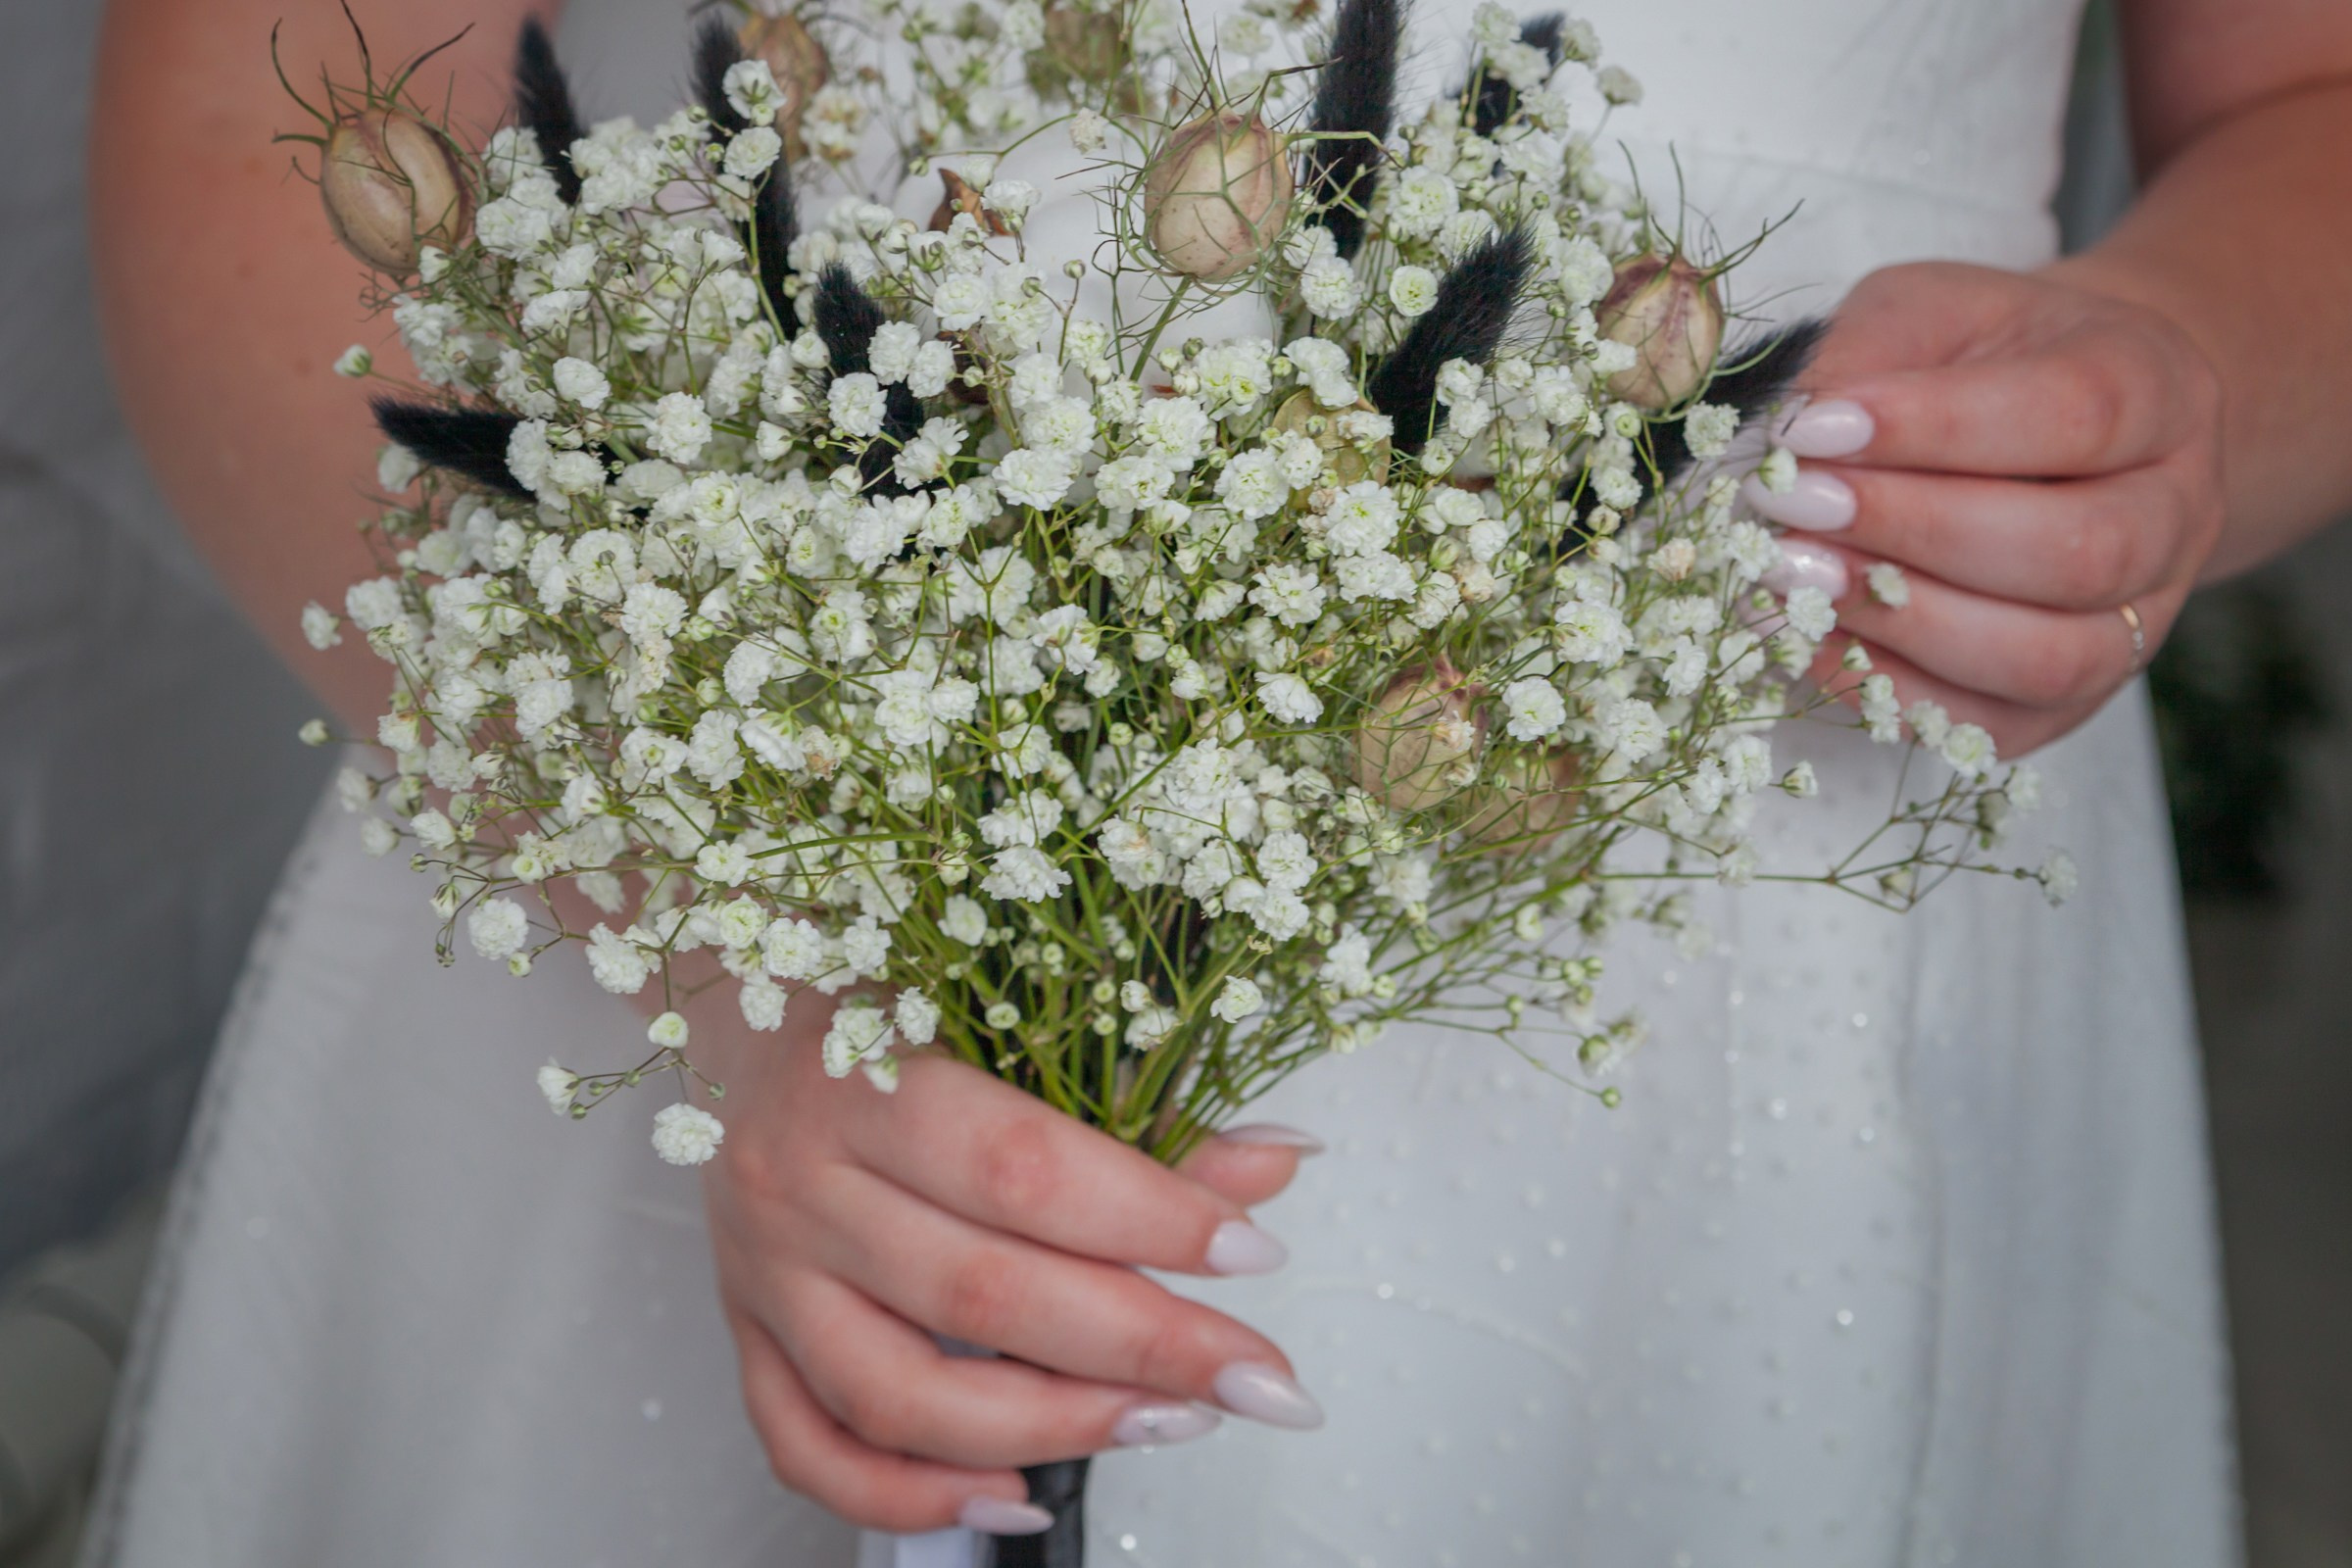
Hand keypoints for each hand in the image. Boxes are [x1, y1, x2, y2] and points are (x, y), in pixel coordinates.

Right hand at [698, 1001, 1321, 1535]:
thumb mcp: (1003, 1024)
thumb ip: (1135, 1106)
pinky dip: (909, 1497)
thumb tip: (1275, 1165)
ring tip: (1169, 1422)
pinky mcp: (745, 1336)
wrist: (740, 1010)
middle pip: (980, 1295)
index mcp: (864, 1077)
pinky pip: (807, 1449)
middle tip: (1253, 1375)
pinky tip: (1015, 1494)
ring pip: (896, 1394)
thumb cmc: (886, 1002)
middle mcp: (799, 1183)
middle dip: (1143, 1347)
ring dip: (1050, 1428)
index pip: (1024, 1170)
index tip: (1254, 1252)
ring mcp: (763, 1274)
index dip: (1152, 1219)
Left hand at [1742, 260, 2226, 758]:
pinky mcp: (2070, 700)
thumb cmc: (1976, 359)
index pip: (2075, 413)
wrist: (2047, 427)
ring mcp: (2138, 620)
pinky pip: (1994, 725)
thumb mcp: (1927, 312)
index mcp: (2159, 389)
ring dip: (1904, 624)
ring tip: (1790, 576)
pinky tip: (1807, 644)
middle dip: (1914, 534)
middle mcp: (2174, 514)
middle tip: (1790, 508)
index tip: (1811, 430)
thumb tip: (1780, 440)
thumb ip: (1866, 355)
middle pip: (2076, 550)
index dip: (1938, 429)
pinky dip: (1892, 693)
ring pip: (2049, 657)